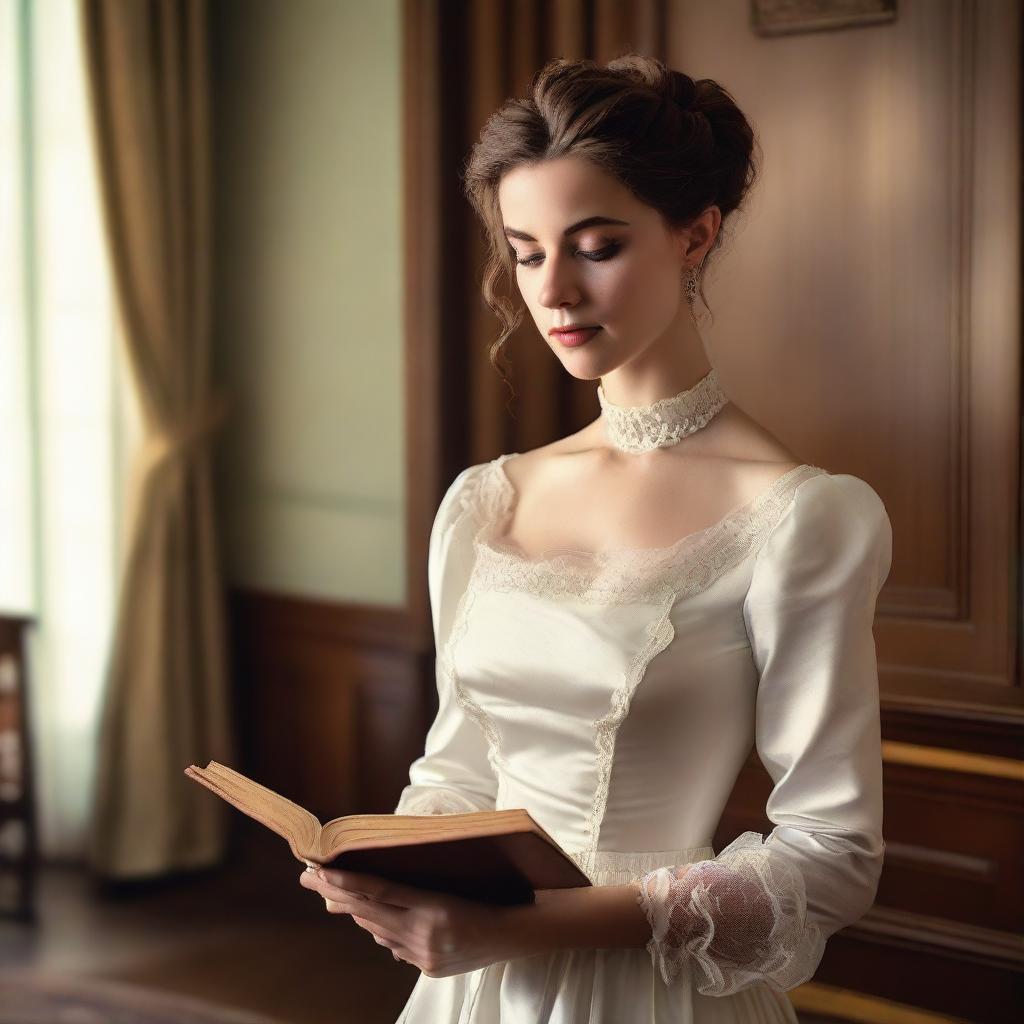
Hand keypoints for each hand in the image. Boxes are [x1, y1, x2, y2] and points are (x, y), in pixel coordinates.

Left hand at [299, 866, 512, 977]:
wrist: (513, 933)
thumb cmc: (487, 897)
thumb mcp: (450, 884)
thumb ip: (410, 888)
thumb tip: (371, 887)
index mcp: (432, 906)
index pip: (380, 891)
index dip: (347, 882)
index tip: (320, 871)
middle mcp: (423, 933)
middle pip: (369, 910)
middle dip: (336, 892)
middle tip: (307, 876)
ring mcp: (423, 954)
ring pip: (377, 930)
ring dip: (355, 910)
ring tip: (328, 891)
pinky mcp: (427, 968)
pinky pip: (394, 946)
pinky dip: (381, 929)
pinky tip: (370, 919)